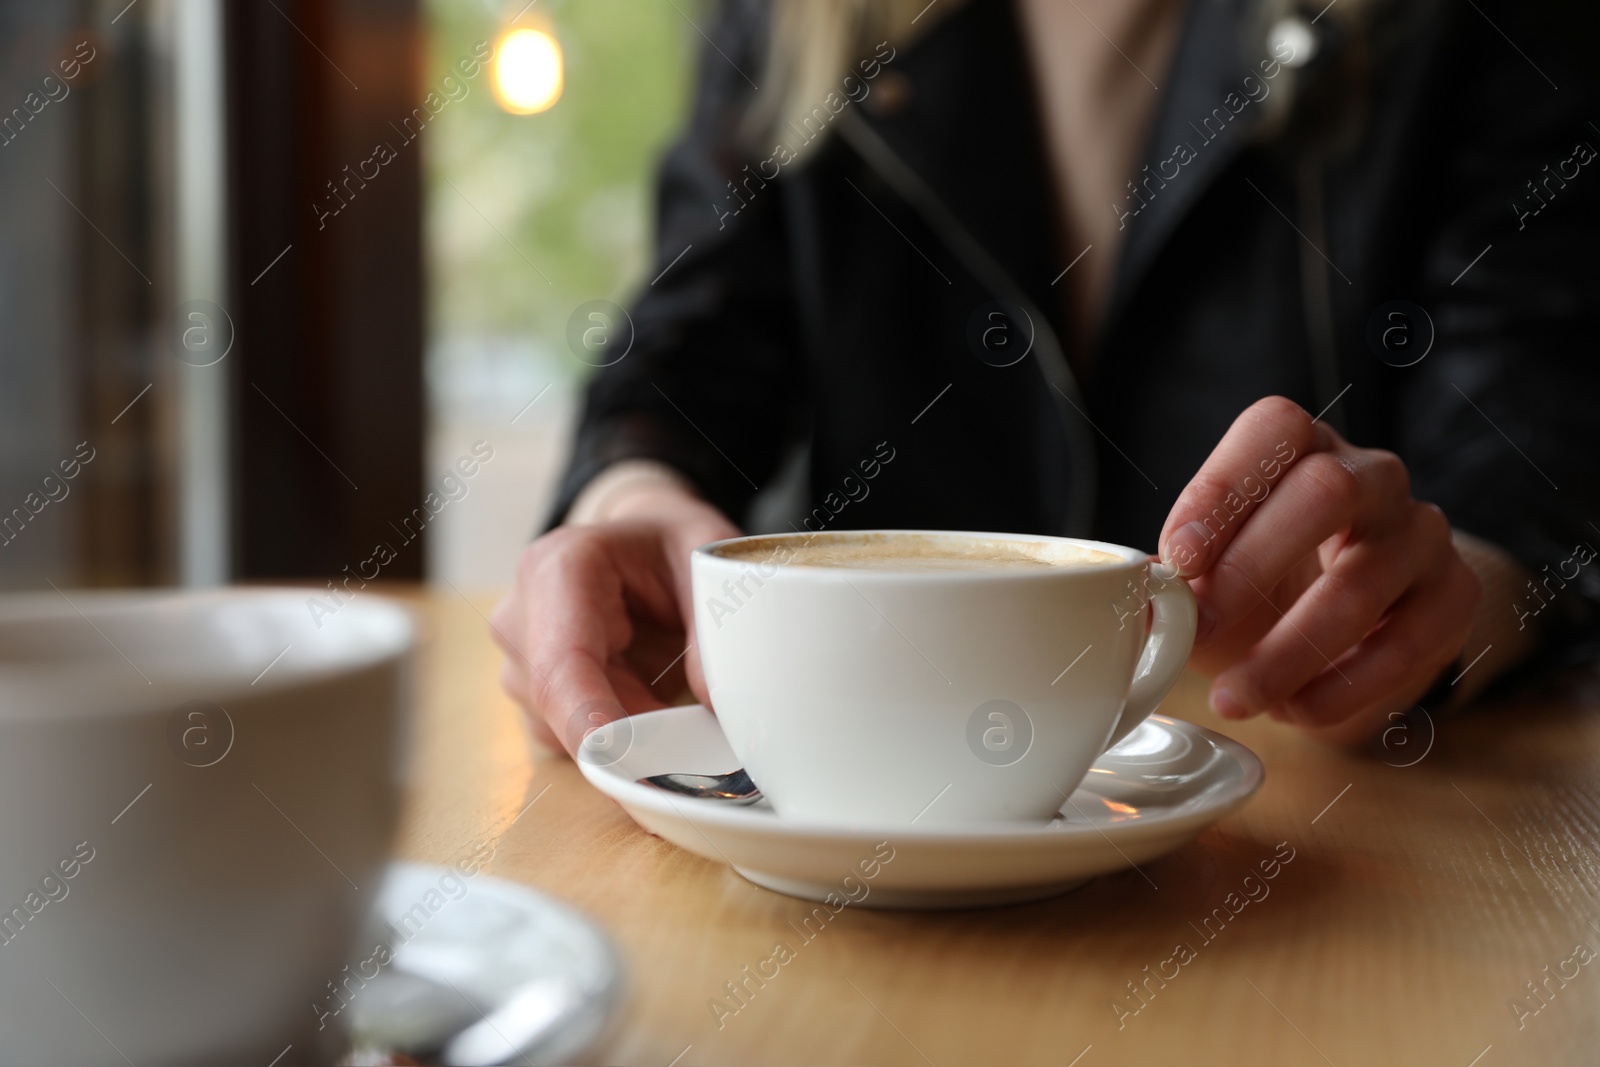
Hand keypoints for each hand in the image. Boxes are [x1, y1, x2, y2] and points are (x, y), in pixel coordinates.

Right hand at [490, 484, 738, 754]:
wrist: (638, 544)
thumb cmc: (668, 546)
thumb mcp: (710, 561)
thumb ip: (712, 626)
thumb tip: (711, 702)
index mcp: (560, 567)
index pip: (562, 664)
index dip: (590, 723)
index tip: (630, 768)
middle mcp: (522, 614)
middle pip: (563, 708)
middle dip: (630, 735)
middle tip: (697, 732)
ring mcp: (518, 658)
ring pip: (565, 731)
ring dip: (627, 732)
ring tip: (673, 690)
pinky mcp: (529, 693)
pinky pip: (570, 738)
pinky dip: (616, 737)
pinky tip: (647, 698)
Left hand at [1158, 397, 1480, 743]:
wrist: (1354, 628)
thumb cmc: (1264, 587)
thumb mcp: (1211, 578)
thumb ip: (1172, 583)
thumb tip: (1133, 607)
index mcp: (1303, 447)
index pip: (1274, 429)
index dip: (1223, 489)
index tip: (1178, 560)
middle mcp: (1372, 474)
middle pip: (1326, 491)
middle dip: (1251, 567)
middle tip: (1199, 630)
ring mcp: (1421, 532)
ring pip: (1361, 581)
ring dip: (1287, 652)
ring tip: (1236, 697)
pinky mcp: (1454, 595)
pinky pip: (1405, 644)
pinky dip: (1341, 688)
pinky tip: (1296, 711)